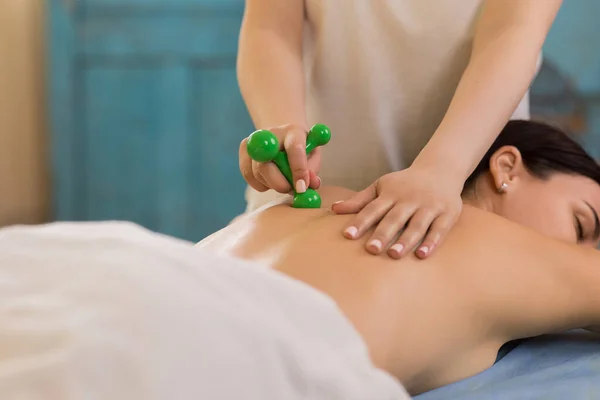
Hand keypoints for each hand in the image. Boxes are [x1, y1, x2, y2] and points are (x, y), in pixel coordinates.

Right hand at [239, 123, 321, 193]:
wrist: (284, 136)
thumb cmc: (302, 149)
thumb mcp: (313, 157)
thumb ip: (312, 171)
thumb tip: (308, 186)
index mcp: (294, 131)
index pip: (294, 149)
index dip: (298, 170)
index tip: (301, 188)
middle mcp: (271, 133)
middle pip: (266, 163)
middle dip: (279, 183)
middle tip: (290, 190)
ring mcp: (254, 140)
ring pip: (257, 172)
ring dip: (272, 184)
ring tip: (284, 180)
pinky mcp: (244, 149)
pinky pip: (249, 176)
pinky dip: (261, 184)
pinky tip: (271, 178)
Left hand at [331, 166, 462, 258]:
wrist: (440, 169)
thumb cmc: (404, 183)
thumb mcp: (381, 186)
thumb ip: (359, 200)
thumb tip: (334, 209)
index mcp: (391, 193)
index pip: (373, 209)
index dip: (360, 222)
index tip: (348, 236)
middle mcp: (409, 199)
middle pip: (394, 218)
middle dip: (382, 234)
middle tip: (371, 249)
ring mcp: (429, 206)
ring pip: (416, 225)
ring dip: (405, 240)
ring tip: (394, 254)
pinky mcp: (447, 214)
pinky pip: (439, 229)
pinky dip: (431, 242)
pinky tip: (422, 255)